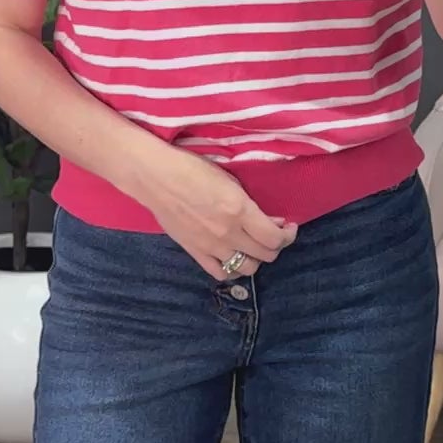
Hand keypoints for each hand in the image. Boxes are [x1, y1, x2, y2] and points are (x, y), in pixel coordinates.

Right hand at [135, 143, 297, 281]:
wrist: (155, 177)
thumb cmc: (192, 169)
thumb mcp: (230, 180)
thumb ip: (251, 205)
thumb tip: (271, 221)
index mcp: (239, 211)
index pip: (274, 238)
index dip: (287, 235)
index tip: (288, 226)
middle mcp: (228, 233)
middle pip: (265, 255)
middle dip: (276, 246)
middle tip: (273, 234)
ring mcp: (211, 246)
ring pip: (247, 269)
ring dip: (256, 258)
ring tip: (254, 246)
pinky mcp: (195, 252)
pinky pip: (220, 273)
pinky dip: (232, 269)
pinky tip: (233, 257)